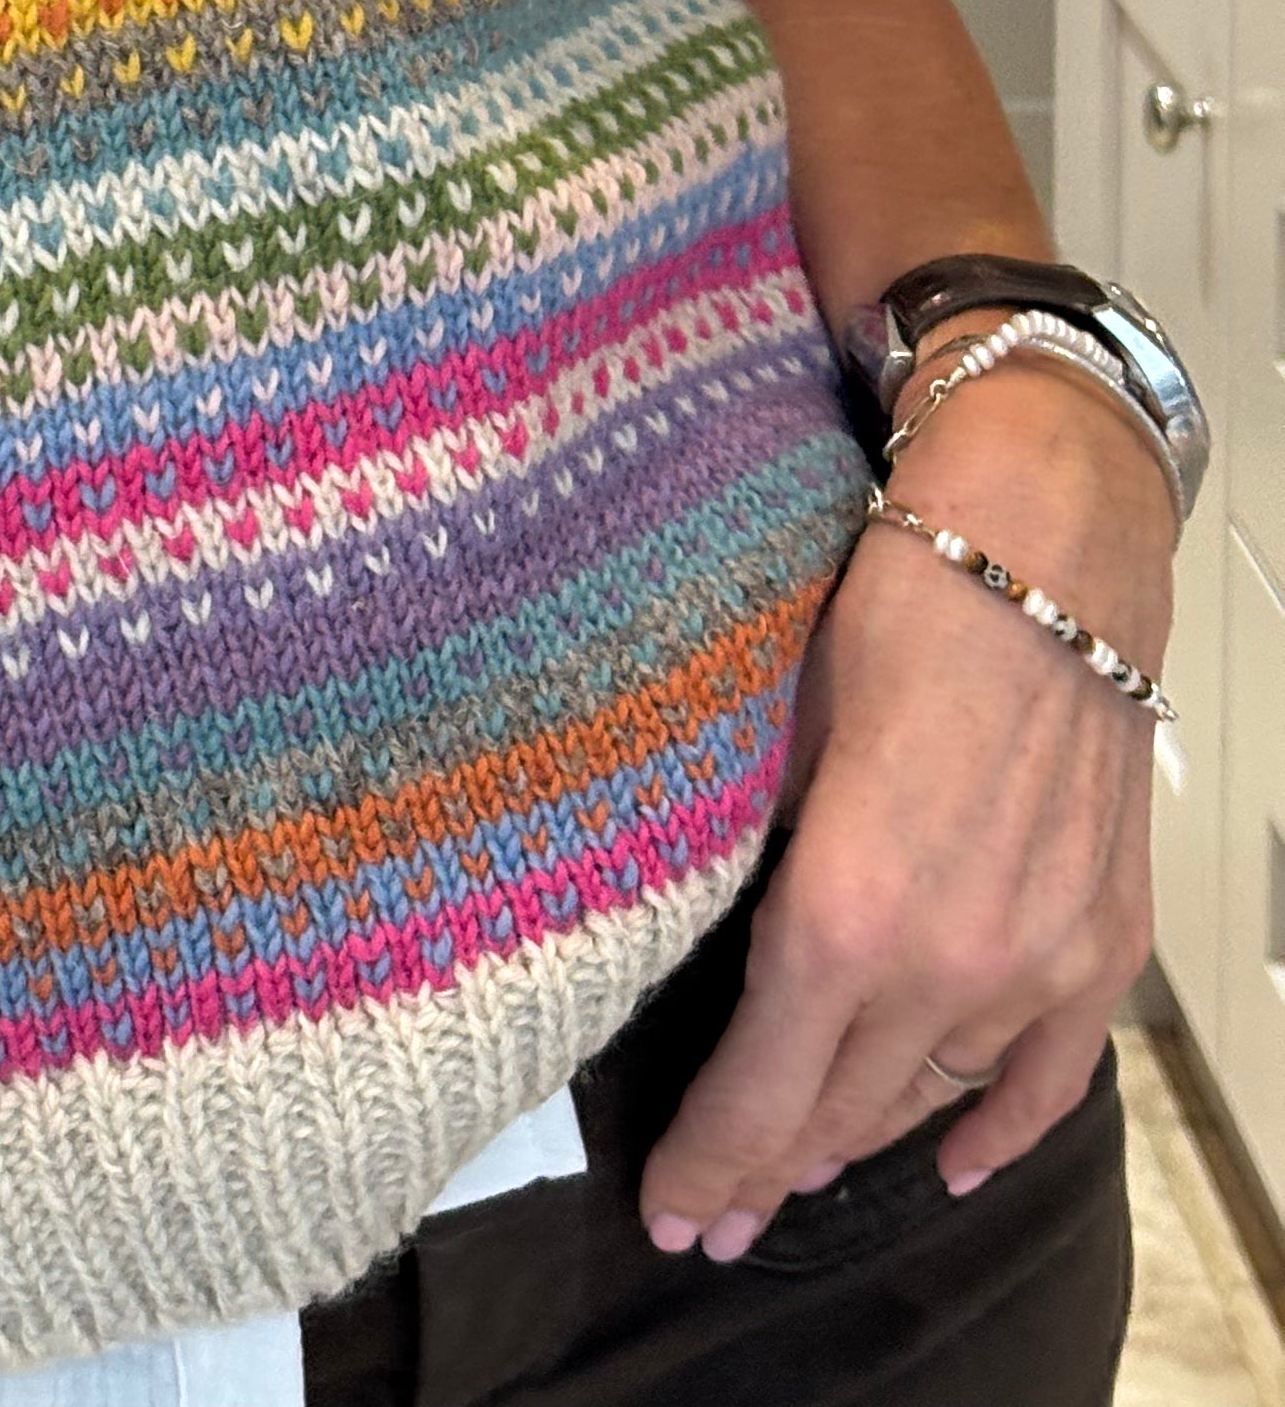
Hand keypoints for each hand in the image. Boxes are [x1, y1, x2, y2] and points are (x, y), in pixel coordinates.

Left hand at [635, 356, 1171, 1259]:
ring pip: (933, 1097)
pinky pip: (1049, 1073)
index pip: (761, 1088)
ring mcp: (1038, 964)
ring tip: (798, 1175)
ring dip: (861, 1142)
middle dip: (765, 1170)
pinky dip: (998, 1125)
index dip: (710, 1160)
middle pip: (840, 1112)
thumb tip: (697, 928)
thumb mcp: (772, 734)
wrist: (1043, 555)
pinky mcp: (1101, 941)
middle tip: (712, 1213)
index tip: (668, 1214)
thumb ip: (744, 856)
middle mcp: (948, 968)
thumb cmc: (884, 614)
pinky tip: (955, 1161)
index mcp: (845, 916)